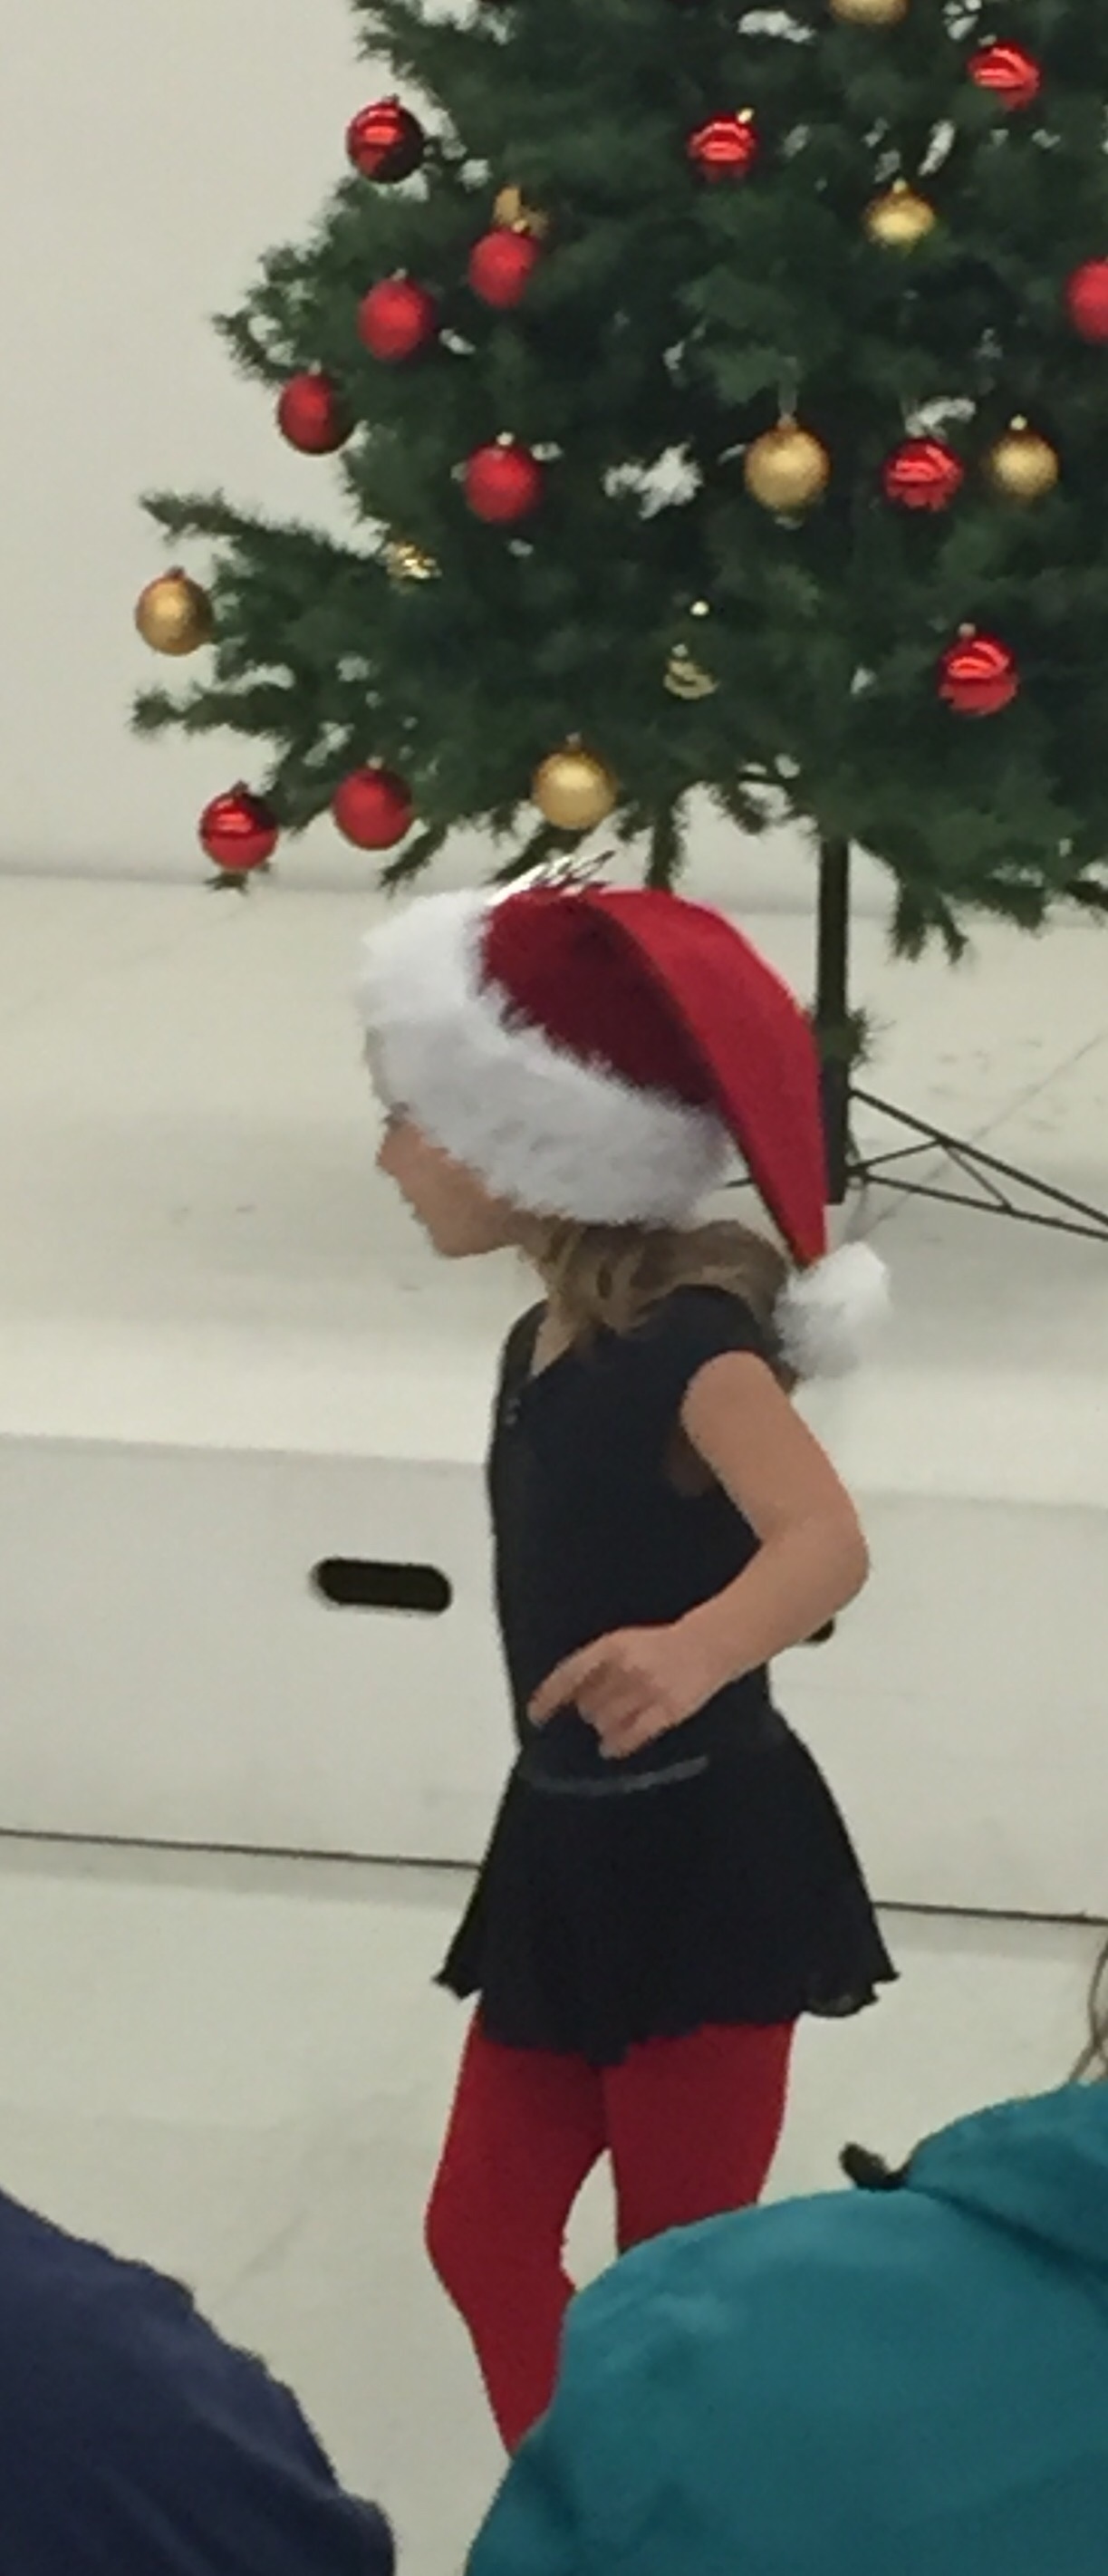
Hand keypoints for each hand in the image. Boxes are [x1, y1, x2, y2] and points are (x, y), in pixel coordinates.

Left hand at [528, 1622, 719, 1760]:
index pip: (569, 1675)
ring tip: (609, 1724)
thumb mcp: (624, 1643)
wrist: (708, 1644)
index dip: (549, 1697)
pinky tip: (609, 1748)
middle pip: (587, 1705)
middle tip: (595, 1711)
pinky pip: (633, 1736)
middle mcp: (627, 1668)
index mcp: (613, 1647)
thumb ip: (597, 1665)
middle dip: (587, 1711)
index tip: (535, 1715)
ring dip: (602, 1727)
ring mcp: (648, 1690)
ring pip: (606, 1723)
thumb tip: (568, 1695)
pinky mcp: (668, 1711)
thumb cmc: (661, 1645)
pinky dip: (617, 1745)